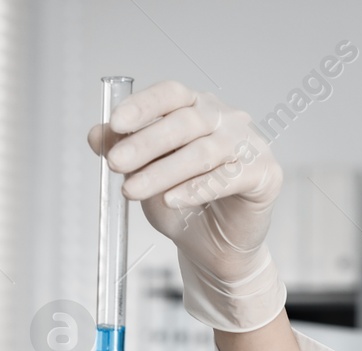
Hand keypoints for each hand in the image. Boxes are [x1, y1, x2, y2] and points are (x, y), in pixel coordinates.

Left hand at [88, 80, 286, 333]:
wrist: (212, 247)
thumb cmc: (181, 204)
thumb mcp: (143, 176)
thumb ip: (123, 151)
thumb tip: (96, 133)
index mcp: (196, 109)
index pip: (172, 94)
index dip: (144, 105)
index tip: (115, 123)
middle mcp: (226, 119)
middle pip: (186, 122)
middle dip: (145, 143)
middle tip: (114, 163)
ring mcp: (250, 143)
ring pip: (204, 151)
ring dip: (163, 172)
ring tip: (131, 190)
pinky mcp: (265, 173)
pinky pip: (229, 178)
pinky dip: (197, 189)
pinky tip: (172, 200)